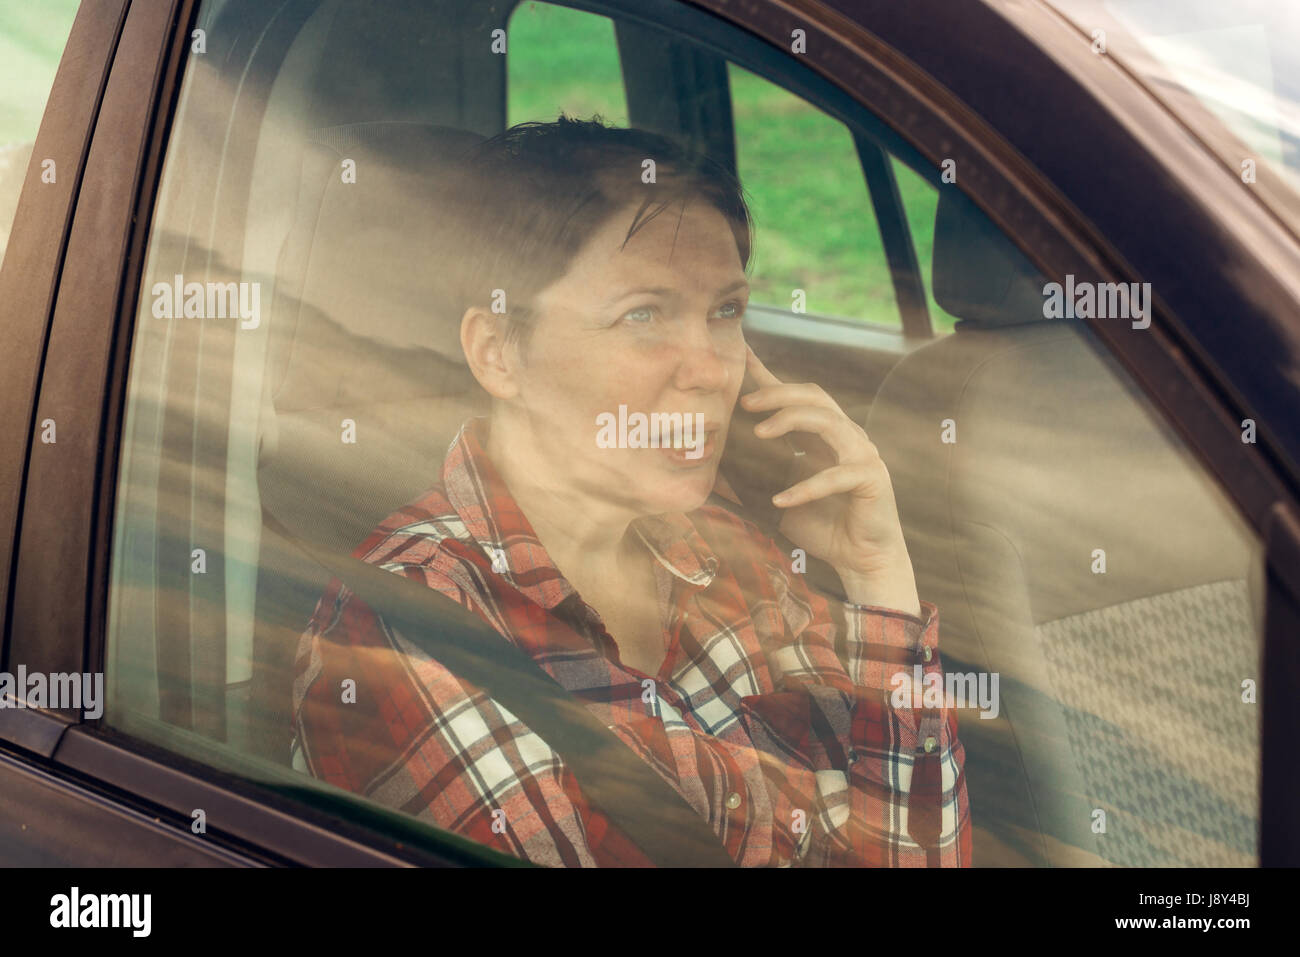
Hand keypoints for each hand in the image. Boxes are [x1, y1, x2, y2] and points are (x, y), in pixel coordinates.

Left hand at [739, 346, 919, 615]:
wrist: (860, 559)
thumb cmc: (820, 524)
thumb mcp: (781, 489)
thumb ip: (761, 468)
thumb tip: (717, 455)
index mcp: (826, 435)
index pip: (799, 395)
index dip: (771, 377)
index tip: (741, 358)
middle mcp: (847, 437)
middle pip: (815, 397)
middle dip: (778, 393)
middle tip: (745, 403)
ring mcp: (862, 455)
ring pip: (829, 421)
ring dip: (792, 421)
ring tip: (760, 433)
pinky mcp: (872, 480)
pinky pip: (837, 476)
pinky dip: (806, 487)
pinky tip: (779, 500)